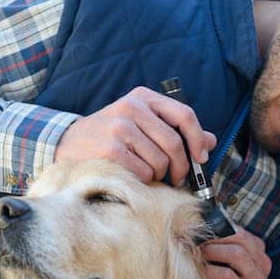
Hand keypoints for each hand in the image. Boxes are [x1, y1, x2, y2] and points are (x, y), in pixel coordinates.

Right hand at [54, 86, 216, 185]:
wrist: (68, 142)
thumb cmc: (112, 135)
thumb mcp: (142, 124)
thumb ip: (175, 130)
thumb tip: (211, 141)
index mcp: (143, 97)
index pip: (184, 114)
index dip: (197, 138)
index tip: (201, 157)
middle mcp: (132, 108)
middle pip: (174, 143)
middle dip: (181, 167)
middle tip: (178, 178)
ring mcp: (120, 127)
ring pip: (160, 161)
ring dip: (159, 175)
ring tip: (149, 174)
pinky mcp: (110, 148)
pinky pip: (143, 172)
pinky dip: (144, 180)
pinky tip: (134, 176)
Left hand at [201, 227, 271, 278]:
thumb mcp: (227, 266)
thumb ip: (220, 249)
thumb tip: (196, 231)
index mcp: (259, 254)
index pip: (241, 232)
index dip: (219, 228)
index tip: (199, 229)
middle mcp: (262, 265)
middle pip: (240, 239)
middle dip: (215, 238)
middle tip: (195, 240)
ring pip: (237, 254)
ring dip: (212, 251)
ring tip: (197, 253)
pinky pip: (228, 276)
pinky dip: (211, 270)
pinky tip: (201, 271)